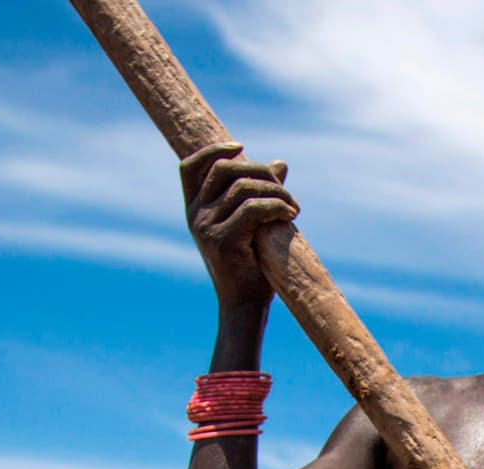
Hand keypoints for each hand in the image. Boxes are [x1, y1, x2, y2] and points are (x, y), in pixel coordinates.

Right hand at [181, 141, 297, 308]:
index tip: (242, 147)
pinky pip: (253, 208)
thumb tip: (280, 163)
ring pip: (243, 188)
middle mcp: (195, 216)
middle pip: (224, 169)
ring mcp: (205, 227)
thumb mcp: (253, 224)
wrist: (244, 305)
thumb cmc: (251, 266)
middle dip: (260, 171)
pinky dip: (277, 206)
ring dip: (276, 192)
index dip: (213, 150)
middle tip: (285, 190)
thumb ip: (261, 192)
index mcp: (195, 209)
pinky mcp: (222, 240)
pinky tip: (291, 215)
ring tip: (294, 207)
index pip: (190, 166)